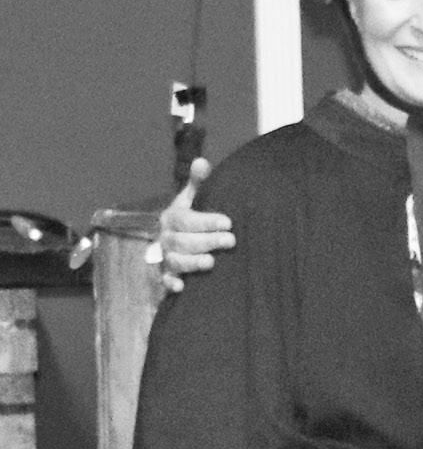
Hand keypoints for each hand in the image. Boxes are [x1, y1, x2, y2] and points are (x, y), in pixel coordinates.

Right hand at [156, 163, 235, 292]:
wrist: (179, 240)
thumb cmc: (191, 218)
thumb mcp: (193, 199)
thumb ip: (199, 183)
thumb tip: (202, 161)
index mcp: (171, 216)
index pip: (186, 219)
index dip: (206, 221)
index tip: (228, 223)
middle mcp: (165, 237)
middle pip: (182, 241)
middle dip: (207, 241)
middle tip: (231, 241)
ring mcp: (165, 257)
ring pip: (174, 261)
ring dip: (192, 262)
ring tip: (211, 262)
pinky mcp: (167, 275)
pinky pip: (165, 281)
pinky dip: (171, 284)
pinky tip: (182, 287)